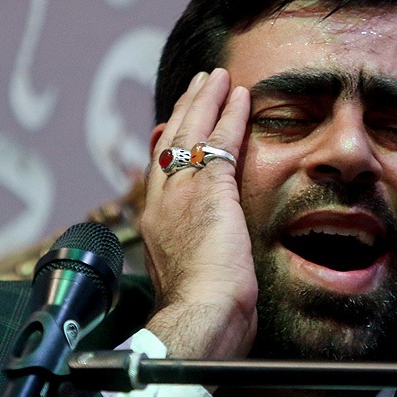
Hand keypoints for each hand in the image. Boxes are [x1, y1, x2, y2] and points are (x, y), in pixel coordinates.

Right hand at [141, 69, 256, 359]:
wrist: (200, 319)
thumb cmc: (201, 315)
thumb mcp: (188, 280)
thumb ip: (191, 258)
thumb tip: (198, 257)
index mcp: (155, 226)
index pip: (159, 173)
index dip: (169, 145)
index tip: (175, 125)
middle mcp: (161, 204)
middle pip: (169, 143)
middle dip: (185, 110)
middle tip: (198, 86)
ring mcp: (181, 194)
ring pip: (191, 133)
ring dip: (206, 101)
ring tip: (217, 77)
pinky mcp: (208, 191)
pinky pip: (220, 141)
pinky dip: (230, 115)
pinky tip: (241, 96)